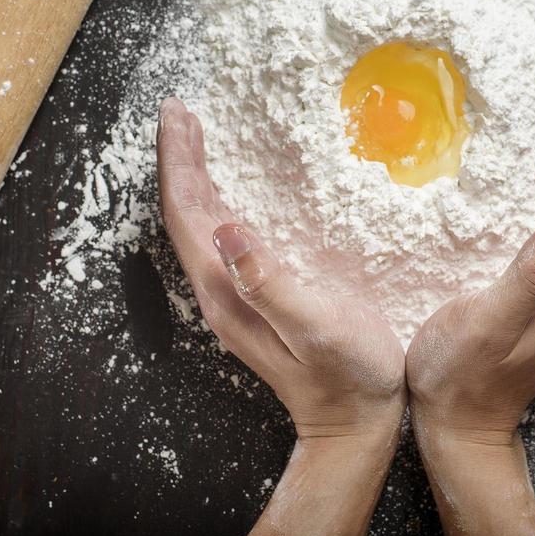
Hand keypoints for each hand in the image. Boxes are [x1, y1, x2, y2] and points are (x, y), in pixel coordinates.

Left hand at [157, 98, 405, 535]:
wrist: (357, 423)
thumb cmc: (348, 376)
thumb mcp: (315, 328)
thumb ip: (270, 283)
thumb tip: (229, 229)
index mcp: (227, 293)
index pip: (186, 217)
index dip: (178, 164)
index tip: (177, 117)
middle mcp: (222, 291)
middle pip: (186, 215)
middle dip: (179, 160)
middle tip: (180, 112)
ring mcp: (238, 294)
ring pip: (201, 223)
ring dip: (194, 175)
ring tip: (193, 134)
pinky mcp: (258, 294)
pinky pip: (224, 233)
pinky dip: (219, 196)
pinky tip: (231, 183)